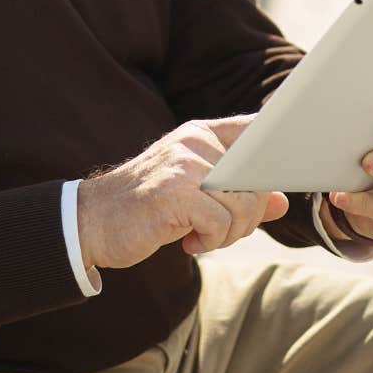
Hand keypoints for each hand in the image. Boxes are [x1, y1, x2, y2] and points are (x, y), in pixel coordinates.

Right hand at [76, 116, 290, 271]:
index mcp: (200, 134)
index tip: (278, 179)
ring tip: (202, 236)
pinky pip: (221, 222)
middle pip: (256, 179)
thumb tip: (282, 202)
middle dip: (249, 216)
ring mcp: (183, 165)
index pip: (256, 130)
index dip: (276, 152)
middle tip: (221, 231)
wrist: (91, 222)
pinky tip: (188, 242)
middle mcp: (193, 142)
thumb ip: (238, 194)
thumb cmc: (146, 209)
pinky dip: (212, 240)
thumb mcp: (196, 197)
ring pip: (242, 204)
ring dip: (230, 233)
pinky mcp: (173, 193)